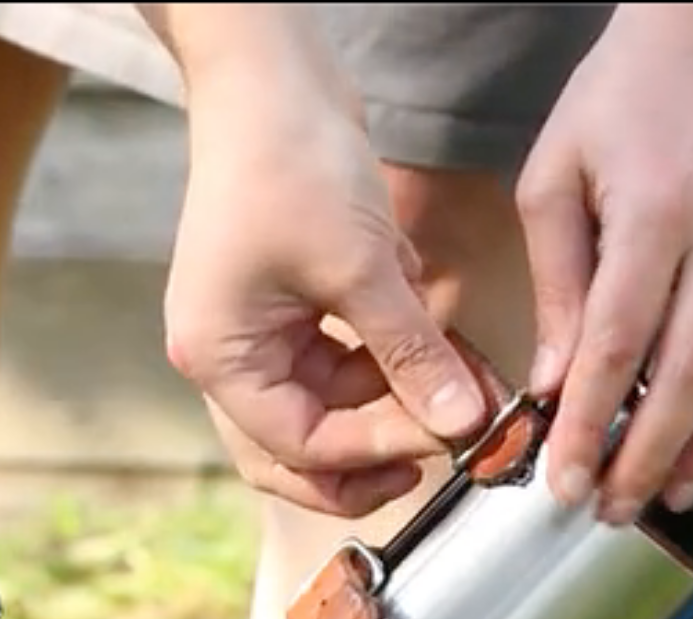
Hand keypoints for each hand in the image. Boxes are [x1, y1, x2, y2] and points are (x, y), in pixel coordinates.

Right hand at [156, 7, 486, 514]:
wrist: (274, 78)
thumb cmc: (294, 165)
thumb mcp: (361, 270)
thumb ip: (412, 355)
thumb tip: (464, 421)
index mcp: (222, 358)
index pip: (301, 444)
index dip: (378, 448)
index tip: (449, 432)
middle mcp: (231, 357)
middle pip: (298, 449)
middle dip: (367, 459)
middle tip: (432, 460)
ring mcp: (260, 335)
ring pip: (329, 409)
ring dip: (390, 406)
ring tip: (453, 390)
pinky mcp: (293, 312)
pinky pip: (342, 365)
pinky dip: (387, 364)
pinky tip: (429, 345)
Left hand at [516, 3, 692, 523]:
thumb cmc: (620, 102)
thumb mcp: (556, 178)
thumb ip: (558, 284)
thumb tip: (555, 385)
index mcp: (652, 214)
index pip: (614, 346)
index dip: (588, 424)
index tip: (564, 483)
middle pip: (688, 375)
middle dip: (646, 455)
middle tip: (611, 510)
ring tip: (676, 497)